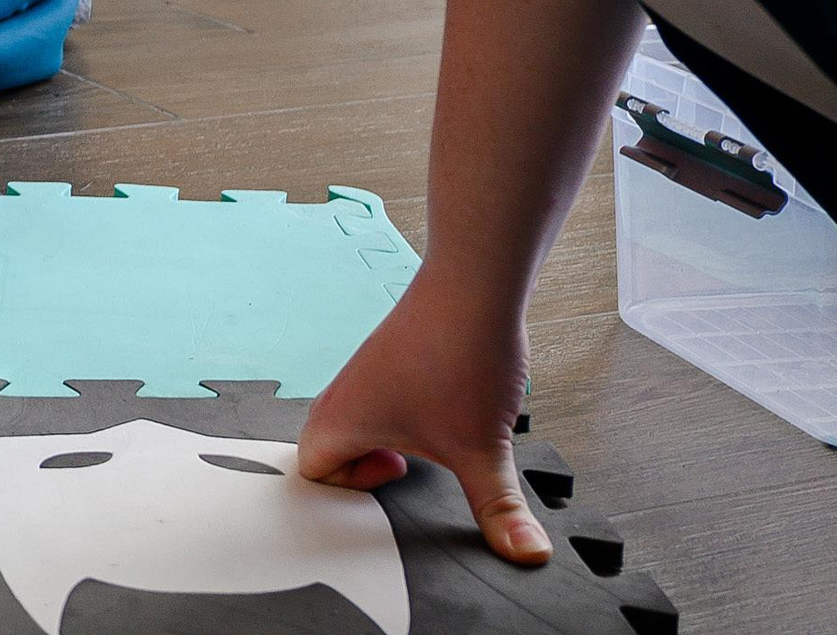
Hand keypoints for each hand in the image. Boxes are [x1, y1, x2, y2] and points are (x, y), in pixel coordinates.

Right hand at [297, 263, 551, 565]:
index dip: (349, 490)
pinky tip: (447, 412)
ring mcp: (368, 369)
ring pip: (357, 419)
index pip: (311, 471)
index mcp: (342, 419)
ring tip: (433, 443)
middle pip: (328, 446)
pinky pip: (380, 396)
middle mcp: (346, 392)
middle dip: (364, 469)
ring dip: (387, 438)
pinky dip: (404, 413)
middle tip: (408, 472)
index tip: (396, 482)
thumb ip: (499, 509)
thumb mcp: (481, 449)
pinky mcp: (393, 354)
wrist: (477, 284)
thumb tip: (524, 552)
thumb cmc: (459, 351)